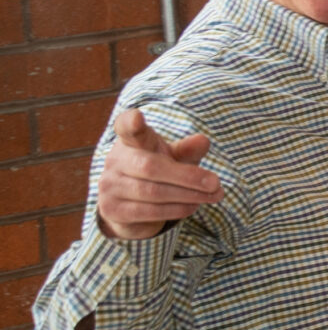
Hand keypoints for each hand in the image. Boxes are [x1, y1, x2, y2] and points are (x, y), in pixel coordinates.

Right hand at [96, 107, 220, 240]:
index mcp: (131, 141)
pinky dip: (176, 209)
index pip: (126, 127)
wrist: (133, 208)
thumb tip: (203, 141)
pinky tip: (193, 206)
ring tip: (214, 196)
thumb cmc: (158, 174)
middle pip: (150, 167)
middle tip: (216, 183)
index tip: (137, 118)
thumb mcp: (174, 158)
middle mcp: (115, 161)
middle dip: (187, 176)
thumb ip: (187, 150)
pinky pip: (149, 212)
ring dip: (188, 195)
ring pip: (152, 192)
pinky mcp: (112, 210)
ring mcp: (110, 186)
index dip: (130, 123)